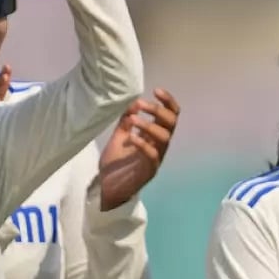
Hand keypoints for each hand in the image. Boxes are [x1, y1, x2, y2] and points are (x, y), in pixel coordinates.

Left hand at [98, 89, 180, 210]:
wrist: (106, 187)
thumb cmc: (116, 163)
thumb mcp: (119, 136)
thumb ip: (126, 120)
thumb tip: (132, 102)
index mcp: (155, 135)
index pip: (170, 114)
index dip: (168, 101)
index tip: (156, 90)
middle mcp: (160, 145)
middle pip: (171, 123)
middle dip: (158, 110)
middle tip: (142, 104)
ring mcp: (156, 158)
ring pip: (165, 138)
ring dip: (150, 125)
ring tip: (133, 119)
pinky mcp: (149, 170)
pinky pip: (152, 155)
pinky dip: (143, 143)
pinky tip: (131, 137)